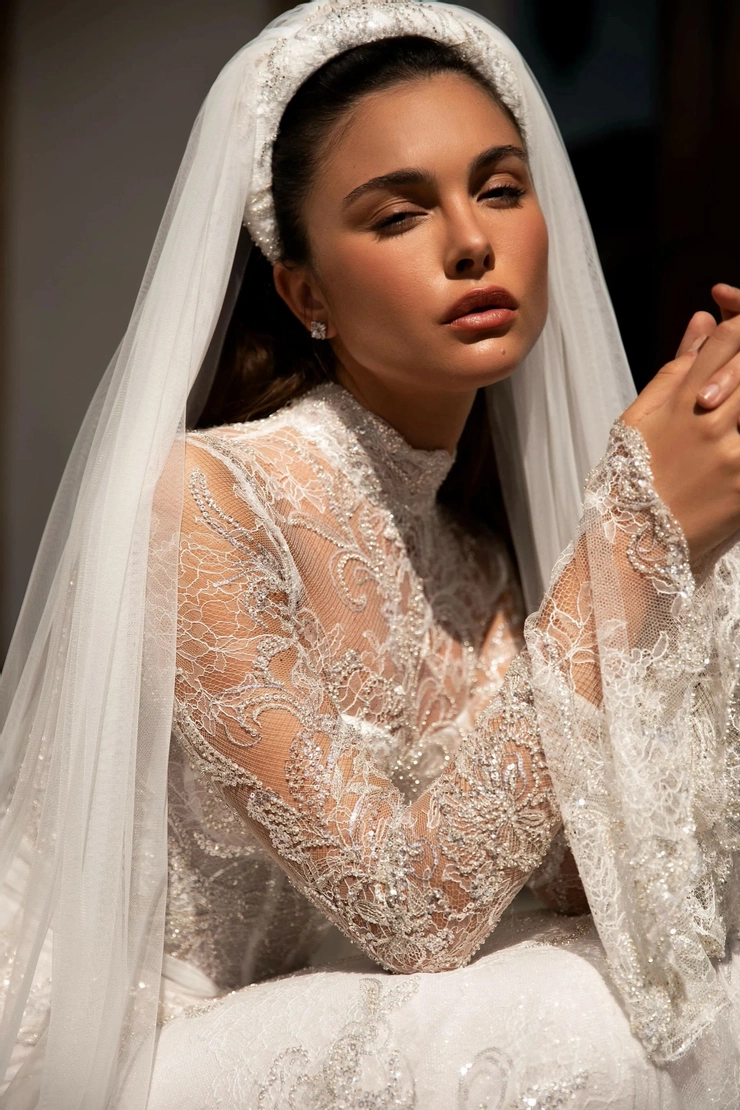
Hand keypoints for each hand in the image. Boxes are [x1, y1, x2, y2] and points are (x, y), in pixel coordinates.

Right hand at [622, 285, 739, 562]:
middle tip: (737, 393)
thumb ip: (677, 367)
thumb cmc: (634, 479)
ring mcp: (731, 451)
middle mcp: (708, 419)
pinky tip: (736, 443)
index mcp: (679, 399)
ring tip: (735, 419)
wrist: (635, 543)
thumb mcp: (640, 418)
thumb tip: (704, 318)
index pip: (726, 338)